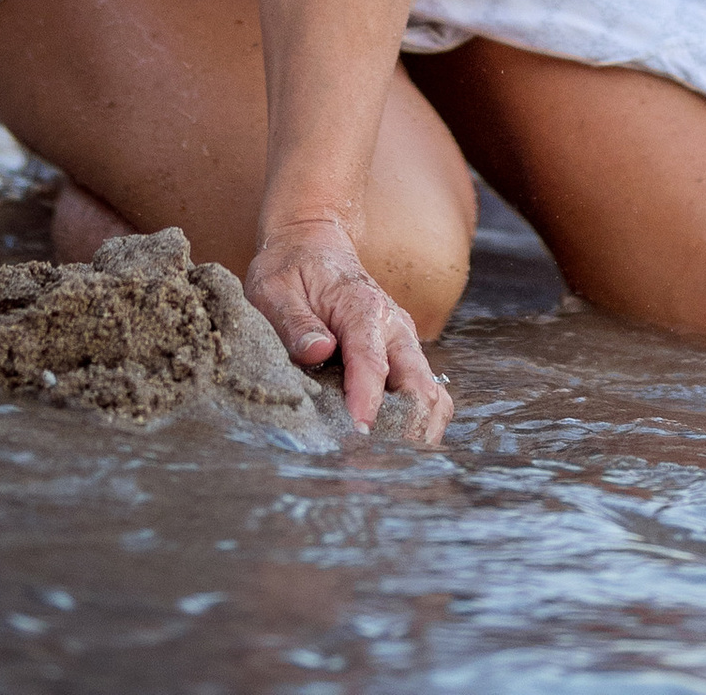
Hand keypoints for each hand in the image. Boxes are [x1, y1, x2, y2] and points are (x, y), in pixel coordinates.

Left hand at [246, 216, 453, 443]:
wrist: (312, 242)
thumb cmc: (290, 269)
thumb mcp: (274, 289)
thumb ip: (294, 323)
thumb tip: (316, 352)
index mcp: (363, 307)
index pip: (372, 364)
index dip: (365, 403)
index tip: (354, 436)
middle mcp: (394, 327)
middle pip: (420, 389)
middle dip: (401, 431)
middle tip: (366, 463)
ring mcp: (403, 344)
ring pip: (432, 397)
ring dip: (414, 433)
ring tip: (380, 463)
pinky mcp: (402, 357)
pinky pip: (424, 396)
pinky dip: (415, 426)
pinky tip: (388, 446)